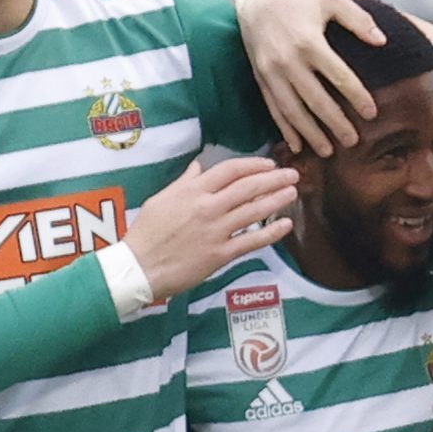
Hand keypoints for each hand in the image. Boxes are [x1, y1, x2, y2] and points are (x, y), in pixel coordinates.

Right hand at [124, 157, 299, 304]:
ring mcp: (216, 231)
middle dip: (274, 178)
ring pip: (254, 211)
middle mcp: (208, 207)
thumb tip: (199, 167)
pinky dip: (271, 232)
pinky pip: (251, 241)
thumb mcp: (161, 199)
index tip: (269, 164)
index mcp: (193, 191)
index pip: (230, 170)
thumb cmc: (146, 233)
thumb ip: (184, 182)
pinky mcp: (220, 255)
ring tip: (293, 192)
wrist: (139, 267)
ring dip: (276, 200)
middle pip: (248, 187)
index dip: (253, 165)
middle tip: (292, 174)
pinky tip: (286, 224)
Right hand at [234, 0, 384, 156]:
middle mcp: (289, 61)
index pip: (338, 76)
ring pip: (293, 111)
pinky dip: (285, 130)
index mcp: (309, 41)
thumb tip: (382, 41)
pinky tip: (297, 146)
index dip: (357, 97)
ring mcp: (272, 73)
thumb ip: (358, 19)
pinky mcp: (261, 80)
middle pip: (316, 100)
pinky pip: (274, 110)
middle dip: (335, 123)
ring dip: (311, 134)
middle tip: (353, 142)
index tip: (372, 114)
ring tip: (328, 152)